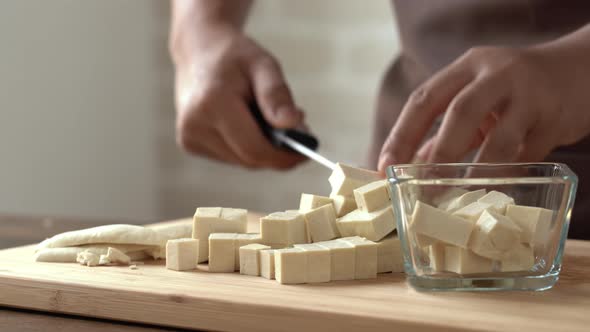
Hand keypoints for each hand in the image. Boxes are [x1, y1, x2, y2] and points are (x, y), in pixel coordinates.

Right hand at [172, 26, 306, 168]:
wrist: (198, 50)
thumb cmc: (234, 56)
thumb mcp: (263, 65)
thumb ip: (277, 95)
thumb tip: (292, 124)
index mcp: (212, 103)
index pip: (254, 149)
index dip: (283, 157)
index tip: (306, 153)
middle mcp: (195, 125)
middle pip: (249, 158)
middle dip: (277, 152)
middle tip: (299, 132)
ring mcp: (189, 137)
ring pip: (241, 161)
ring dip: (262, 149)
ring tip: (271, 121)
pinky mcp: (190, 143)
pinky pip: (231, 157)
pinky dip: (246, 146)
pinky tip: (249, 124)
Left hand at [378, 45, 589, 170]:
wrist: (580, 71)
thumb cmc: (515, 88)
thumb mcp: (477, 94)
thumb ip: (446, 128)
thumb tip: (411, 165)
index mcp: (468, 67)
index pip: (424, 99)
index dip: (401, 134)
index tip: (384, 166)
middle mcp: (497, 74)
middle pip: (460, 112)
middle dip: (437, 155)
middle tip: (420, 188)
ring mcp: (530, 96)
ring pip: (499, 139)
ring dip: (474, 173)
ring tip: (456, 196)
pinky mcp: (556, 121)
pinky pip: (526, 156)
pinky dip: (506, 176)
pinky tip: (493, 191)